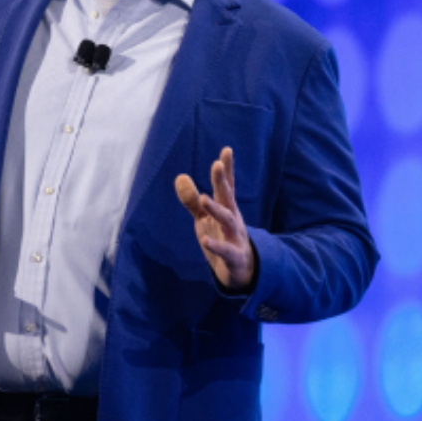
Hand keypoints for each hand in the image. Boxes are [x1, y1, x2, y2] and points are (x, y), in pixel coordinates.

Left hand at [175, 147, 254, 290]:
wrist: (241, 270)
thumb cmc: (222, 238)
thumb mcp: (204, 218)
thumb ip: (192, 200)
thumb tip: (180, 176)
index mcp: (226, 208)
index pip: (227, 186)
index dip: (227, 169)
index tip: (226, 150)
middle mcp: (233, 219)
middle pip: (227, 197)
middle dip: (222, 181)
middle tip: (216, 164)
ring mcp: (235, 237)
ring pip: (228, 221)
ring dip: (217, 209)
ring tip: (204, 199)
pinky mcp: (234, 256)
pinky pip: (226, 251)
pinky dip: (216, 246)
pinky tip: (205, 240)